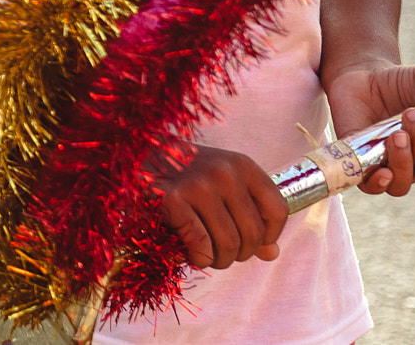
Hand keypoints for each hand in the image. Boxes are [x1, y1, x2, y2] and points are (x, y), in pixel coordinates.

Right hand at [153, 144, 287, 269]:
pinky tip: (190, 253)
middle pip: (252, 234)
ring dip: (219, 260)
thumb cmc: (184, 173)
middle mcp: (225, 172)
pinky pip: (200, 245)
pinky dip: (198, 258)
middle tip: (222, 253)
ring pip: (229, 245)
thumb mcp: (223, 185)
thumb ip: (250, 216)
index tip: (253, 242)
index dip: (269, 236)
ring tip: (206, 254)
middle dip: (239, 254)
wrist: (137, 154)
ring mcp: (199, 185)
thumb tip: (272, 253)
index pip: (278, 210)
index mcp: (242, 165)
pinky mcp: (173, 199)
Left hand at [325, 61, 414, 195]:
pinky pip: (372, 188)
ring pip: (403, 184)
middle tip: (409, 112)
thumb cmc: (402, 82)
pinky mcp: (362, 164)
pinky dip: (378, 184)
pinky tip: (382, 171)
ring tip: (396, 133)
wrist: (362, 77)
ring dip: (404, 160)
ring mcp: (390, 166)